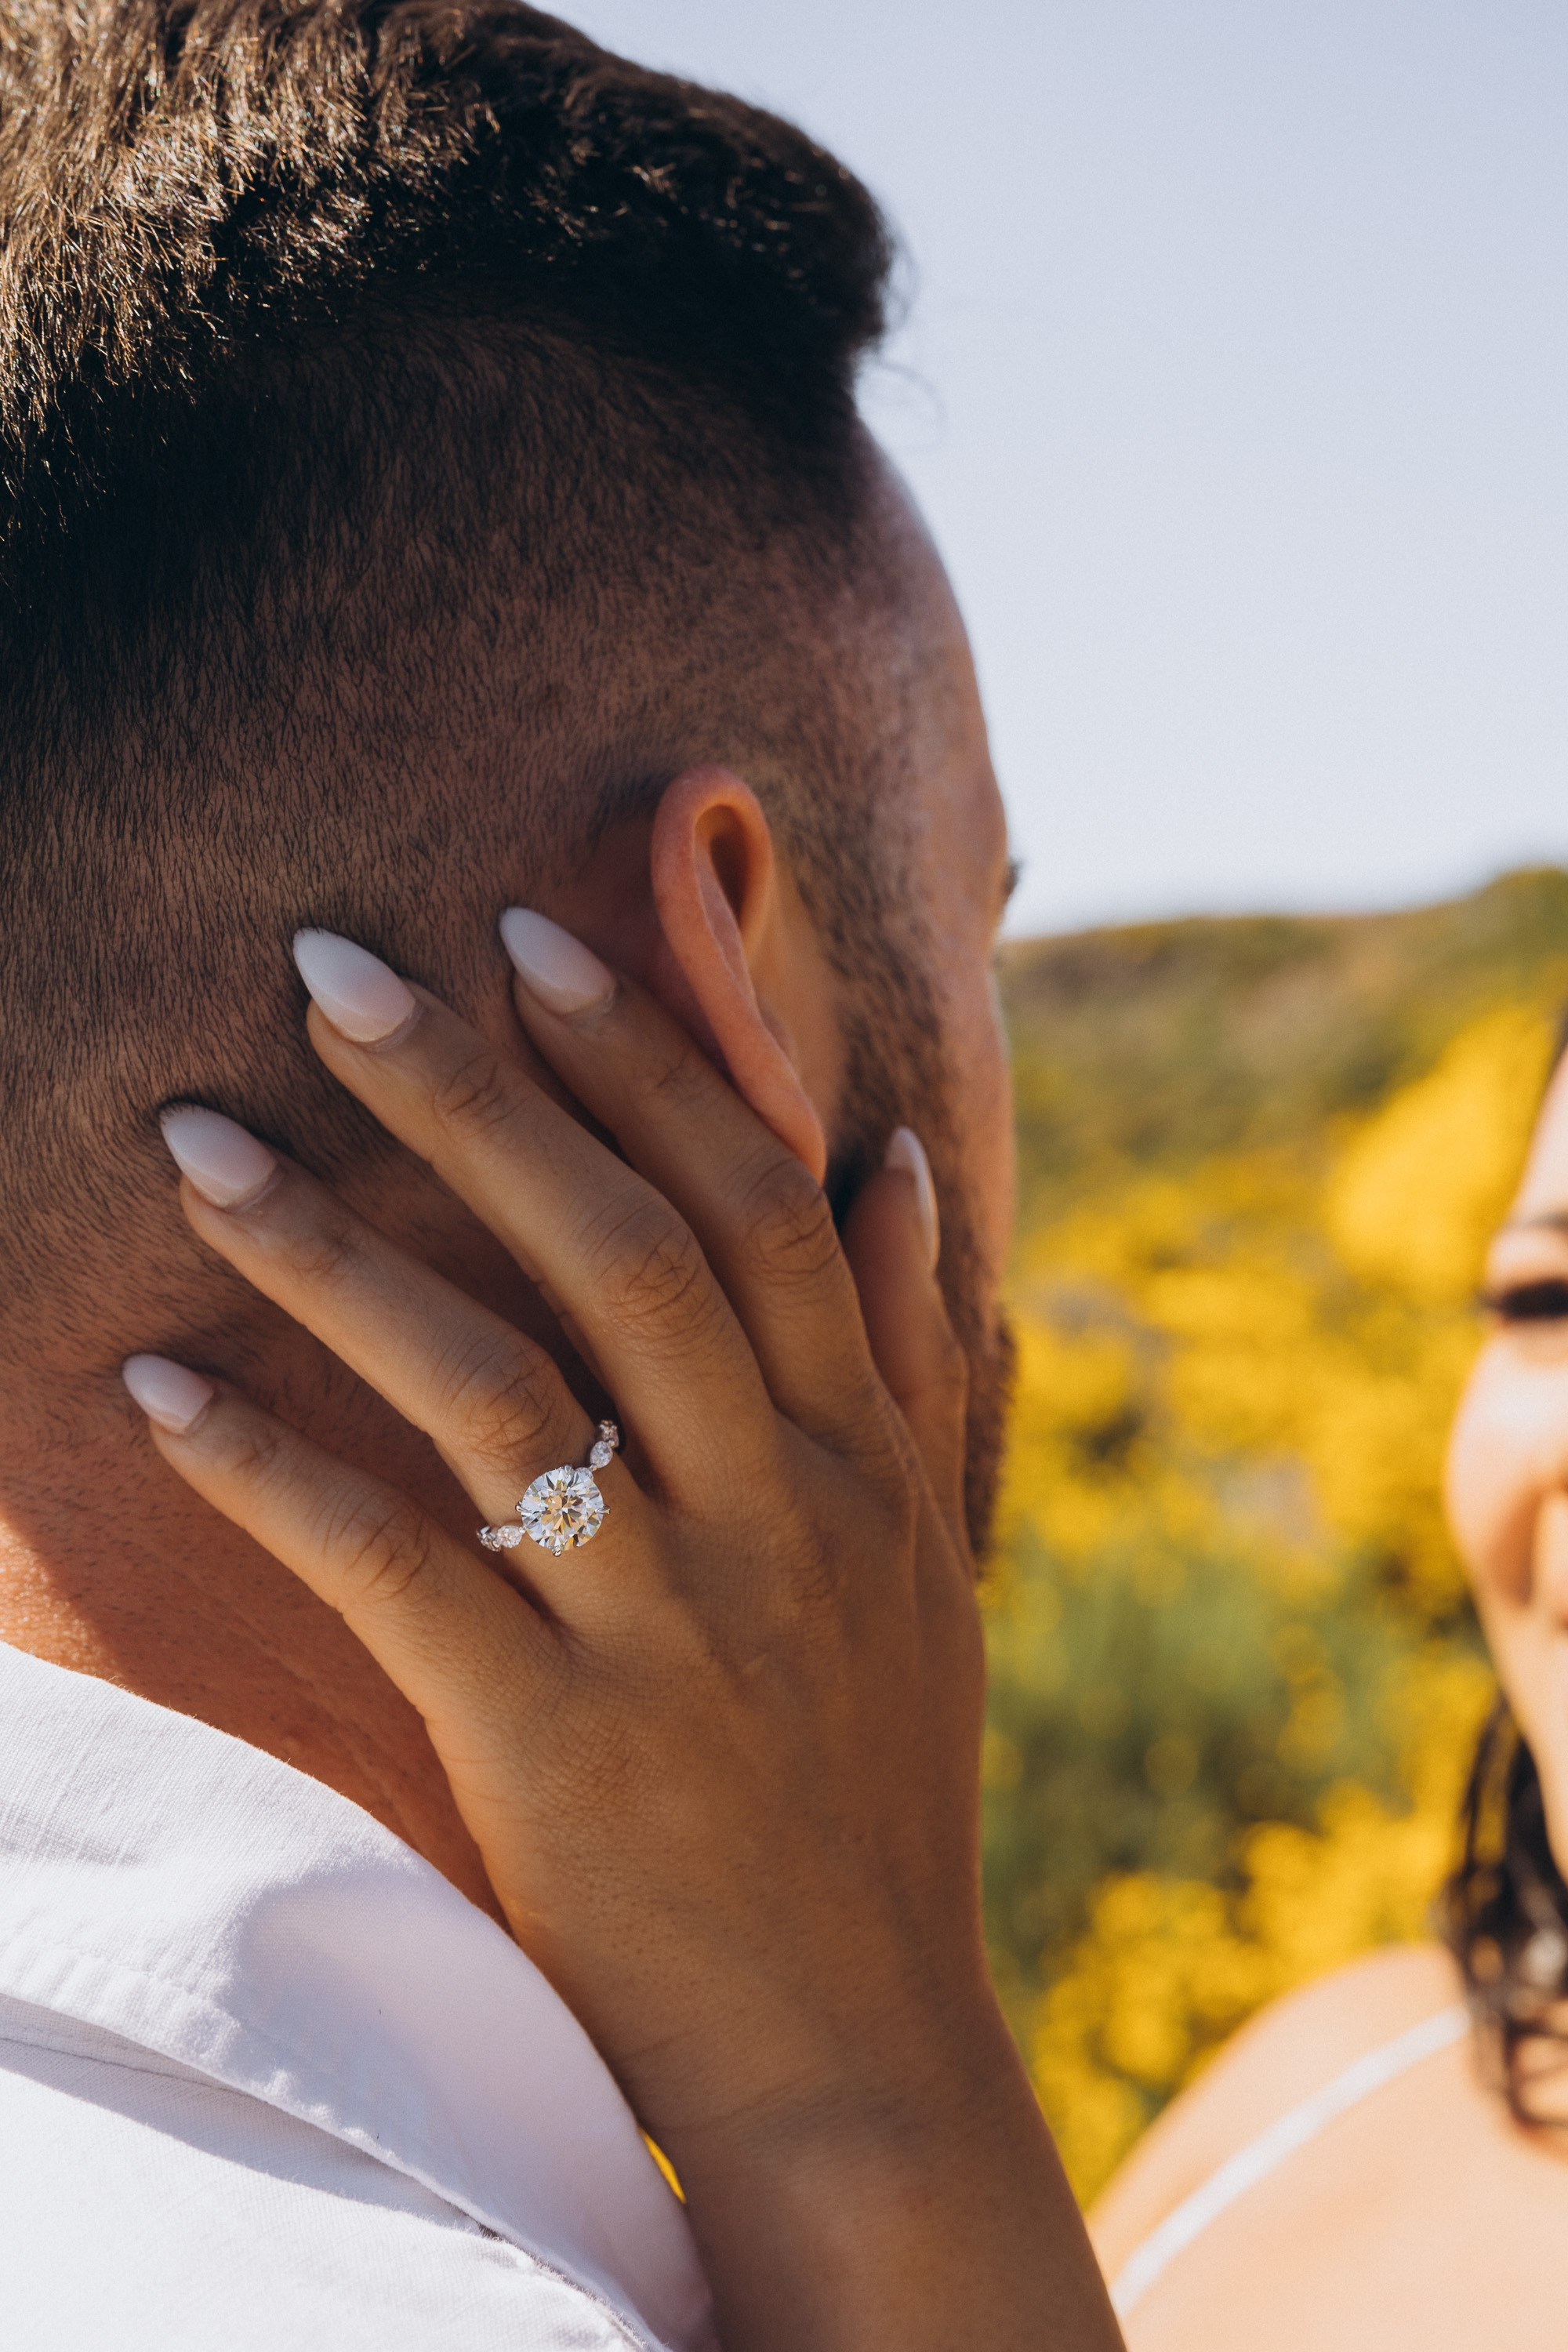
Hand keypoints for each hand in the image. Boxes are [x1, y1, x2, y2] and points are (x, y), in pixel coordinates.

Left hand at [126, 916, 1119, 2351]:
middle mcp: (778, 1506)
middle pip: (617, 1248)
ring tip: (192, 1144)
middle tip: (330, 967)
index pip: (753, 1202)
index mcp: (863, 1452)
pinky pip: (392, 1565)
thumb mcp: (929, 1554)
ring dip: (328, 1251)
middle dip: (472, 1091)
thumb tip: (889, 1158)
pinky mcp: (555, 1738)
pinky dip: (267, 1467)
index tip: (532, 932)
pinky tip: (155, 1390)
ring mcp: (670, 1620)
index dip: (645, 1054)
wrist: (859, 2046)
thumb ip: (911, 1351)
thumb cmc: (876, 1786)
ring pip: (490, 1381)